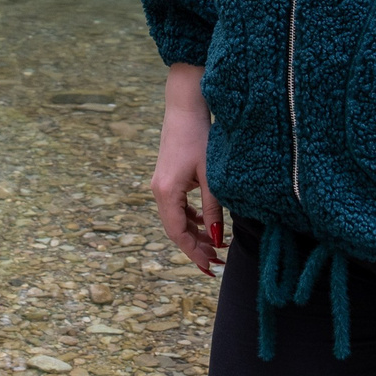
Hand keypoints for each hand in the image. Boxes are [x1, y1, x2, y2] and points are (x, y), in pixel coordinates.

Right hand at [150, 64, 221, 273]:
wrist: (185, 108)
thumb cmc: (200, 138)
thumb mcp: (211, 177)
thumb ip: (213, 209)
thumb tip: (216, 239)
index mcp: (167, 193)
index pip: (177, 234)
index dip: (193, 253)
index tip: (211, 267)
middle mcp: (159, 191)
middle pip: (175, 229)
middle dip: (195, 247)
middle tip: (216, 262)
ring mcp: (161, 184)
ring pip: (176, 218)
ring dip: (193, 233)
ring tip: (215, 245)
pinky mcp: (167, 178)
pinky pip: (176, 206)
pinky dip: (190, 218)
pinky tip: (204, 222)